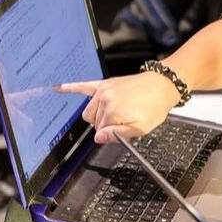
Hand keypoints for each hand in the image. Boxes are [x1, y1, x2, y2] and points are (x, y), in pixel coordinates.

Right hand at [56, 72, 181, 142]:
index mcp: (112, 111)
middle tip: (124, 120)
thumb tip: (98, 138)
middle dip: (105, 124)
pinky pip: (84, 86)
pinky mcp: (105, 83)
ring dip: (98, 115)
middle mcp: (104, 99)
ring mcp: (103, 90)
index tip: (124, 129)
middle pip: (93, 121)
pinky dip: (70, 87)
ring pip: (89, 111)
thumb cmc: (155, 106)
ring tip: (117, 112)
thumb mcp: (141, 128)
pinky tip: (57, 88)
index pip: (100, 131)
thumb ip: (117, 135)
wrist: (164, 85)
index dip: (113, 133)